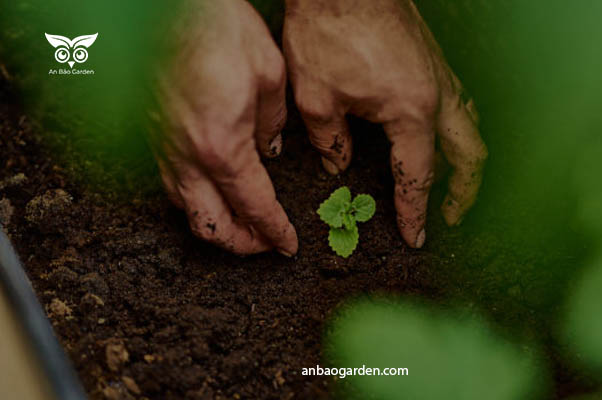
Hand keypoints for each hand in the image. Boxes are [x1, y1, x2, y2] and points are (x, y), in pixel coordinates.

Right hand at [151, 0, 296, 255]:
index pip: (253, 208)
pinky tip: (211, 192)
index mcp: (223, 148)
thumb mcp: (269, 75)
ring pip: (185, 211)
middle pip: (210, 228)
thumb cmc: (219, 30)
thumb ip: (273, 123)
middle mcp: (188, 158)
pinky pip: (172, 185)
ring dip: (215, 227)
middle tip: (264, 245)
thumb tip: (270, 150)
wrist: (169, 6)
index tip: (287, 245)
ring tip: (241, 225)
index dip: (274, 233)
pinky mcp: (152, 135)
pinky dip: (195, 202)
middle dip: (241, 245)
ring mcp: (164, 149)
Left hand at [284, 0, 486, 247]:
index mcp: (411, 111)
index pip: (419, 175)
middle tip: (451, 218)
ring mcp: (440, 75)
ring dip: (467, 162)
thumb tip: (338, 167)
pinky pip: (459, 104)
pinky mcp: (432, 60)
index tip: (415, 237)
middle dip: (464, 193)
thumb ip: (330, 142)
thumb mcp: (316, 97)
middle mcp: (437, 95)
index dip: (415, 212)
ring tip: (455, 184)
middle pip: (469, 156)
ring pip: (471, 128)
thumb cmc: (328, 28)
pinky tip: (440, 136)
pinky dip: (457, 131)